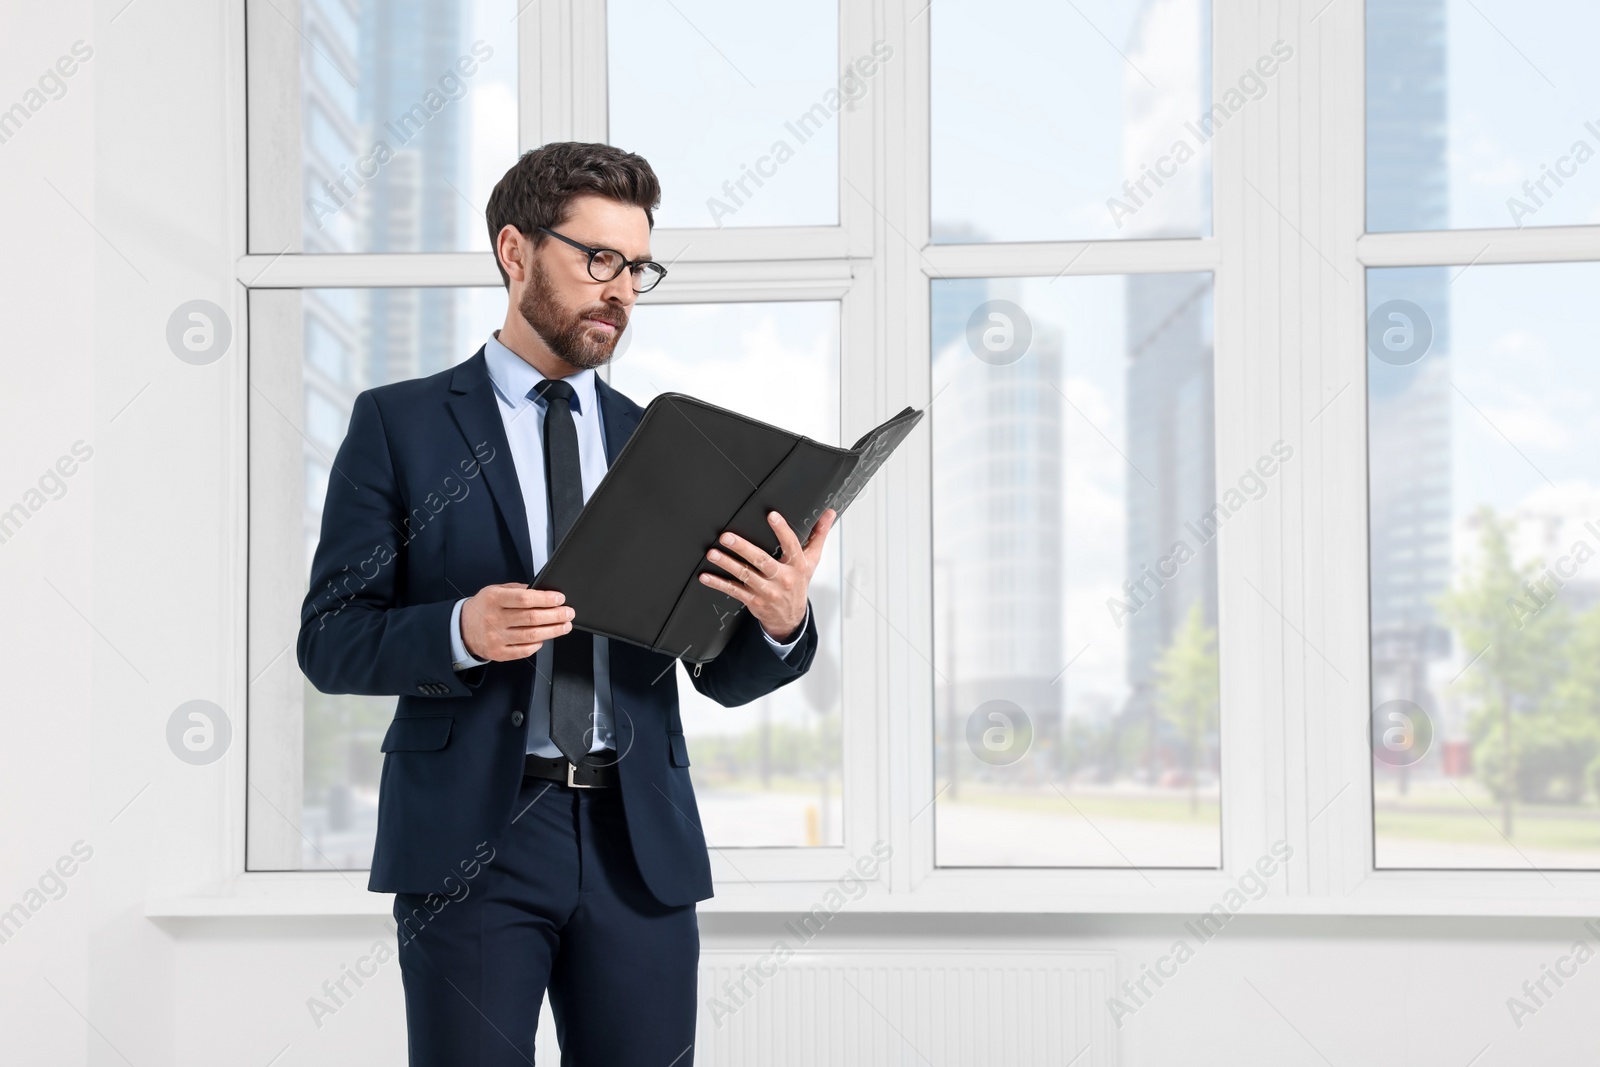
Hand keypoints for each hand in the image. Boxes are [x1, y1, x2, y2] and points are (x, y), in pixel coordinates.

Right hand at [461, 582, 573, 660]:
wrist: (462, 628)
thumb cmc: (484, 607)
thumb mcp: (495, 591)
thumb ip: (518, 590)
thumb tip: (544, 592)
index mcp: (494, 599)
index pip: (525, 599)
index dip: (546, 599)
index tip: (560, 598)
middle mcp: (494, 619)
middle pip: (532, 618)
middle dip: (556, 615)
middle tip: (569, 613)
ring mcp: (496, 638)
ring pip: (531, 636)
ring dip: (553, 631)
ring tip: (565, 625)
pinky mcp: (498, 653)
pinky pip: (524, 650)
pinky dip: (538, 644)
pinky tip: (545, 637)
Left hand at [699, 508, 835, 642]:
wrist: (791, 618)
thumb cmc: (799, 583)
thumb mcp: (812, 560)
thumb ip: (819, 535)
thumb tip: (829, 513)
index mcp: (797, 565)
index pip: (791, 545)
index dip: (782, 530)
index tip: (772, 516)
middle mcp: (782, 578)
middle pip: (762, 561)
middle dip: (743, 548)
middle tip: (727, 536)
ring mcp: (766, 591)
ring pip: (745, 575)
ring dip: (727, 564)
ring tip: (712, 553)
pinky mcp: (753, 600)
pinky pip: (734, 590)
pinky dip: (718, 583)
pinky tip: (706, 576)